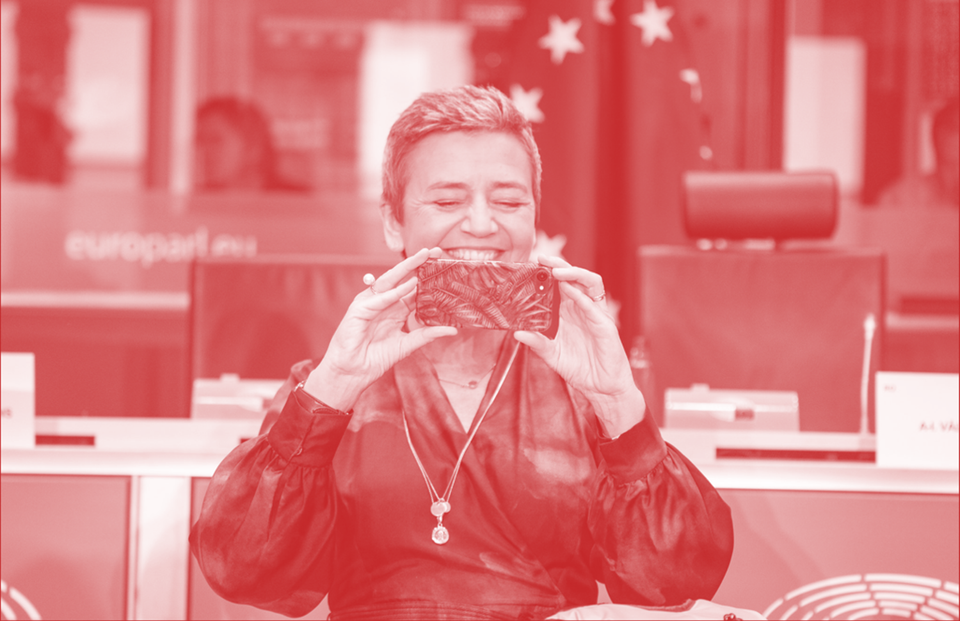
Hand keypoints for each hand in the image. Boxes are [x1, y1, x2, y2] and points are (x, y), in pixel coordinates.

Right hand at [302, 248, 456, 410]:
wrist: (353, 372)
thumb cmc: (375, 358)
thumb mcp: (407, 345)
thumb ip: (427, 334)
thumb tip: (453, 330)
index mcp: (395, 308)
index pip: (413, 287)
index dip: (426, 275)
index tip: (443, 263)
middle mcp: (384, 302)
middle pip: (402, 278)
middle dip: (417, 263)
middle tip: (434, 251)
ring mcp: (370, 303)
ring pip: (389, 281)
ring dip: (406, 268)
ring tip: (423, 257)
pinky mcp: (358, 310)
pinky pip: (378, 298)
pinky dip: (393, 293)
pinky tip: (408, 285)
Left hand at [513, 256, 644, 436]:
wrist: (601, 388)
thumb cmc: (580, 369)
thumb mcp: (552, 355)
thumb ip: (537, 342)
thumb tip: (516, 333)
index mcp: (570, 312)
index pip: (561, 285)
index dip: (549, 273)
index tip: (532, 265)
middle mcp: (583, 309)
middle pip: (575, 278)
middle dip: (560, 265)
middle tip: (542, 258)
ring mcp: (596, 315)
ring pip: (590, 284)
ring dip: (574, 274)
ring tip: (557, 271)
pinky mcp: (605, 326)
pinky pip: (594, 307)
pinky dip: (581, 296)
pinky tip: (569, 290)